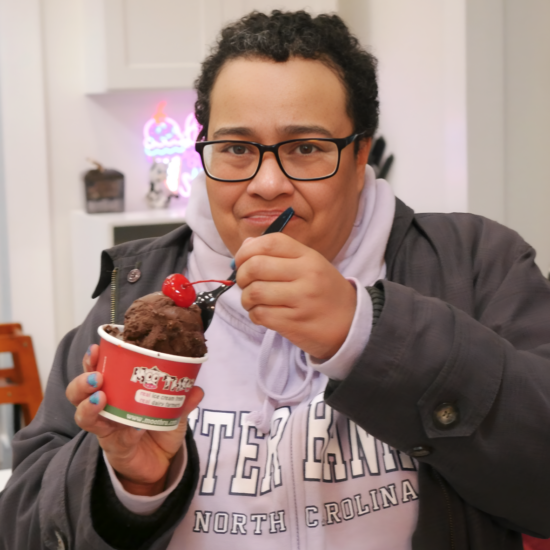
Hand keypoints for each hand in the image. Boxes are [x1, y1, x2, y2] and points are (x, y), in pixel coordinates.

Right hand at [66, 345, 203, 495]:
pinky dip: (126, 432)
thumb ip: (183, 400)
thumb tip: (197, 388)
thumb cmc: (159, 429)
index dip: (92, 360)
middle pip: (78, 393)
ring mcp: (107, 429)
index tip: (95, 348)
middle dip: (82, 382)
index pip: (96, 371)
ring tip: (100, 397)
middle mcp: (105, 408)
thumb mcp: (174, 411)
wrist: (161, 463)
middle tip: (96, 376)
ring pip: (84, 417)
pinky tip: (135, 429)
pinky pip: (115, 439)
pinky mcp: (115, 448)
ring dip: (88, 406)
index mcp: (117, 391)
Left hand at [235, 233, 356, 358]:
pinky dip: (254, 314)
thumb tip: (246, 245)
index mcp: (309, 257)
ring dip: (246, 298)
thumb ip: (280, 254)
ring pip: (255, 292)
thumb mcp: (311, 265)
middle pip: (256, 266)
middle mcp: (306, 276)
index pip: (270, 242)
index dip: (247, 250)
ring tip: (252, 301)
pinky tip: (261, 313)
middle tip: (245, 283)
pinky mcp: (294, 323)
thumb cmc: (325, 293)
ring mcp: (301, 300)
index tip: (241, 261)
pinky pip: (260, 314)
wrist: (351, 325)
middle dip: (241, 275)